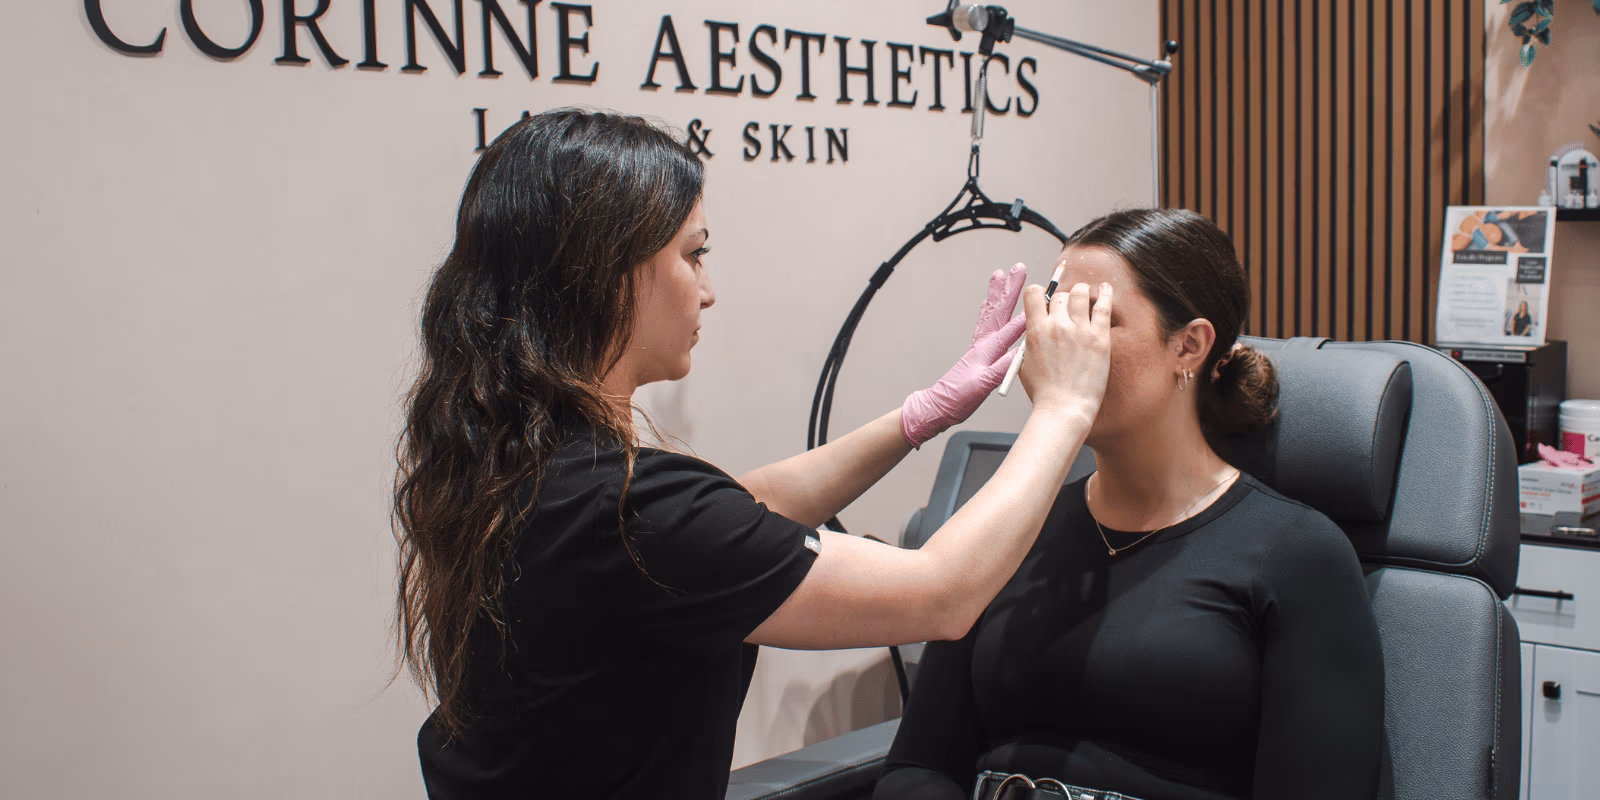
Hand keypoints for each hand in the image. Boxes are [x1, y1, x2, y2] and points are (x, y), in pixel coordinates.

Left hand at [900, 264, 1028, 447]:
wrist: (940, 406)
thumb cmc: (958, 397)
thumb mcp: (983, 385)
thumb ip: (1001, 367)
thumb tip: (1020, 352)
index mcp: (987, 349)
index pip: (1011, 327)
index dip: (1028, 313)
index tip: (1042, 297)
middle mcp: (983, 343)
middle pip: (999, 310)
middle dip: (1010, 289)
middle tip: (1017, 268)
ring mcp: (980, 345)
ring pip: (991, 312)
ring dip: (998, 294)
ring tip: (1001, 276)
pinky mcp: (978, 351)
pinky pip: (985, 323)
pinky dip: (990, 310)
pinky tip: (990, 305)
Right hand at [1017, 281, 1110, 419]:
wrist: (1064, 409)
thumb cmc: (1045, 392)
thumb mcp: (1025, 364)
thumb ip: (1031, 342)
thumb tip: (1036, 327)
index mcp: (1036, 330)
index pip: (1034, 293)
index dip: (1039, 293)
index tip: (1046, 300)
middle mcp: (1057, 325)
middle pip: (1060, 294)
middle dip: (1063, 299)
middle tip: (1069, 309)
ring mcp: (1080, 330)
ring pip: (1081, 293)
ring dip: (1083, 292)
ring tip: (1086, 297)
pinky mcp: (1099, 337)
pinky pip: (1104, 306)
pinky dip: (1106, 293)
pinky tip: (1107, 288)